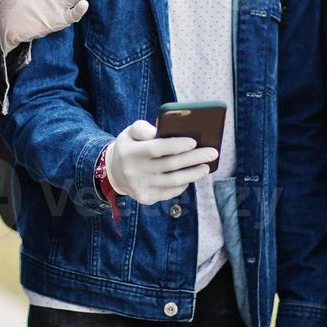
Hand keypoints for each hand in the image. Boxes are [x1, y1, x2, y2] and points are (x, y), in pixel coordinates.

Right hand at [103, 119, 217, 206]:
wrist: (114, 173)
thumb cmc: (129, 147)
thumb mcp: (129, 132)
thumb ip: (143, 128)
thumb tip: (160, 130)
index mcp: (130, 152)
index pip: (157, 148)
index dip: (176, 145)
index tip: (194, 141)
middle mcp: (135, 171)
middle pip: (170, 165)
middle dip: (194, 159)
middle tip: (212, 153)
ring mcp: (141, 187)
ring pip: (173, 181)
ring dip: (193, 174)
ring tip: (206, 167)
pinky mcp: (146, 198)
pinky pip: (170, 192)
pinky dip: (183, 184)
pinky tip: (191, 176)